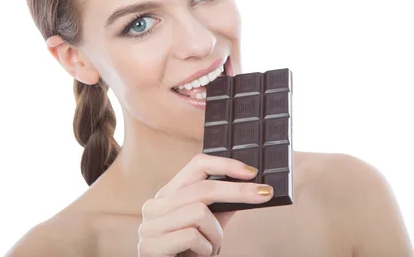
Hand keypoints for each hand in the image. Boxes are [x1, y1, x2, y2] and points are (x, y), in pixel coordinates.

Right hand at [137, 153, 273, 255]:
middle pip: (203, 188)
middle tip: (264, 194)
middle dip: (238, 192)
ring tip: (210, 248)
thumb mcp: (208, 228)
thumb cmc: (188, 255)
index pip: (196, 165)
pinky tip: (198, 256)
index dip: (225, 164)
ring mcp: (149, 226)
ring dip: (215, 235)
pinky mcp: (150, 246)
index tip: (252, 172)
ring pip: (199, 213)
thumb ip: (221, 207)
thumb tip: (249, 187)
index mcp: (168, 195)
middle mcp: (155, 206)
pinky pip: (192, 236)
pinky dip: (205, 249)